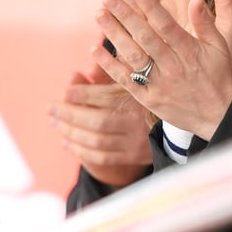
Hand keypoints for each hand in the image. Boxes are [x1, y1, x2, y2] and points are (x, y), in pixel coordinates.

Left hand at [49, 64, 151, 188]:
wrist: (180, 118)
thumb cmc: (151, 92)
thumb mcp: (135, 78)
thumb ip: (106, 74)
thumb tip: (74, 74)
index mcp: (137, 97)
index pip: (103, 96)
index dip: (80, 94)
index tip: (64, 92)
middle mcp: (136, 119)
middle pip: (96, 120)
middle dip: (69, 115)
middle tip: (51, 108)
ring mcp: (135, 140)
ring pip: (96, 140)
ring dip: (71, 133)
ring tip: (56, 124)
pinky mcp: (134, 155)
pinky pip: (102, 157)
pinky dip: (80, 151)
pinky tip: (67, 143)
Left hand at [93, 0, 231, 140]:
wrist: (218, 115)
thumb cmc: (220, 74)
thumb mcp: (224, 44)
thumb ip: (208, 20)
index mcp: (191, 51)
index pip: (168, 26)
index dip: (152, 8)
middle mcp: (173, 66)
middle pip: (145, 39)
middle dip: (125, 17)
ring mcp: (158, 83)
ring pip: (132, 57)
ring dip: (114, 35)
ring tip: (99, 14)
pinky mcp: (148, 98)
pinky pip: (125, 81)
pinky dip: (109, 65)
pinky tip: (94, 48)